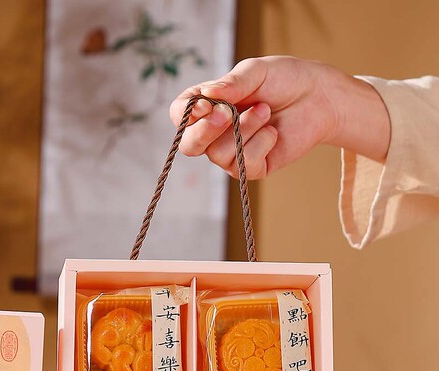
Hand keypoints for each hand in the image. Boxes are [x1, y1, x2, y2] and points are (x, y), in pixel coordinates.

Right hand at [169, 56, 389, 178]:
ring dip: (244, 129)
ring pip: (218, 154)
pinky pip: (244, 165)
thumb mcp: (257, 72)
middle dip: (205, 132)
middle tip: (227, 114)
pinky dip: (261, 143)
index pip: (180, 115)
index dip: (186, 114)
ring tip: (266, 111)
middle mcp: (214, 133)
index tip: (207, 104)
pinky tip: (273, 132)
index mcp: (208, 106)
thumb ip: (231, 83)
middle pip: (189, 145)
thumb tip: (207, 96)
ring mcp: (231, 153)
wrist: (319, 97)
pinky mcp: (251, 169)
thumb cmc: (285, 80)